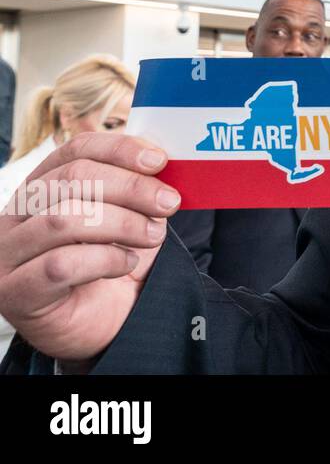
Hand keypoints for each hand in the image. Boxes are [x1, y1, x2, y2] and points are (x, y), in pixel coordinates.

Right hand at [0, 133, 177, 361]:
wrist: (104, 325)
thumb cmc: (113, 264)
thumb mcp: (128, 216)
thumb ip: (136, 187)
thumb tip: (160, 159)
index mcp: (41, 187)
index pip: (74, 151)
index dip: (119, 149)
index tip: (160, 161)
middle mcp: (14, 216)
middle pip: (71, 179)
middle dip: (130, 188)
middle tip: (169, 203)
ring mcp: (8, 254)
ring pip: (64, 219)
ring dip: (122, 224)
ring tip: (153, 236)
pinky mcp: (15, 292)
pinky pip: (60, 265)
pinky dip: (105, 259)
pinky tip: (126, 263)